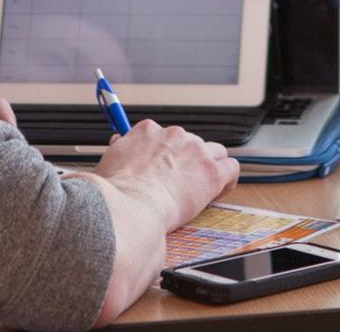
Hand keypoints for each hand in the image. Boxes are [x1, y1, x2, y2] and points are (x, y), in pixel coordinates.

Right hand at [94, 120, 238, 232]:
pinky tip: (218, 192)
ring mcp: (196, 151)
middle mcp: (174, 135)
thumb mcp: (108, 163)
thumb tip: (118, 143)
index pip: (165, 135)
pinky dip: (228, 180)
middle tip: (182, 182)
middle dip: (189, 161)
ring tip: (202, 187)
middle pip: (191, 142)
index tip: (165, 167)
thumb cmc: (116, 193)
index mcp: (148, 131)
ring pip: (215, 152)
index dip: (168, 153)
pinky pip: (232, 168)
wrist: (131, 208)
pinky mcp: (212, 171)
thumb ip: (119, 150)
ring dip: (210, 167)